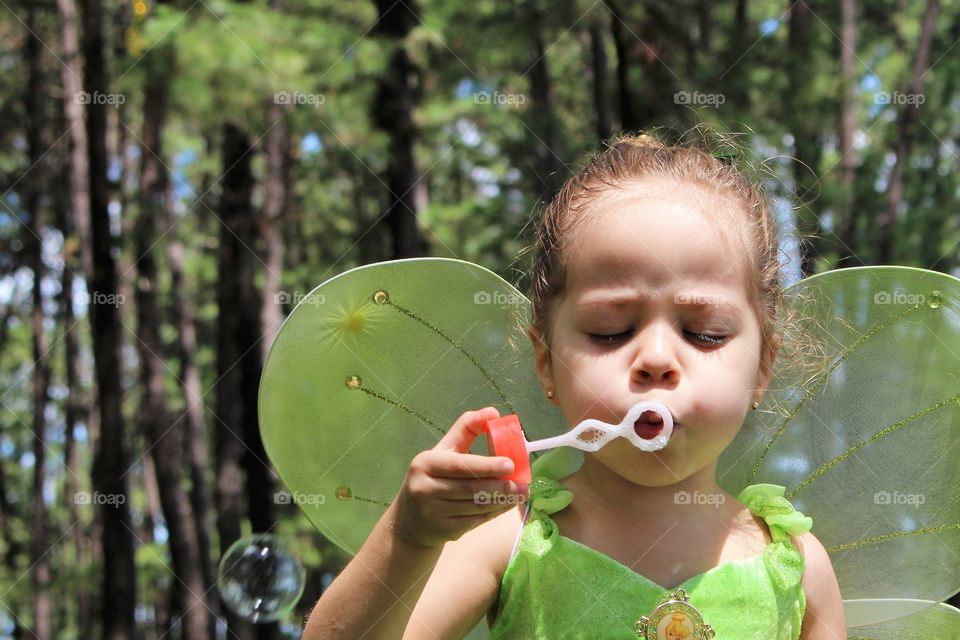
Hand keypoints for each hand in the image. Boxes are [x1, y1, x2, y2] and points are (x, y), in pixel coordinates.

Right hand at [393, 407, 528, 547]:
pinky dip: (494, 513)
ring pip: (476, 506)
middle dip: (501, 487)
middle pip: (471, 488)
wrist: (411, 519)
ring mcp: (432, 512)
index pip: (460, 465)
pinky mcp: (442, 531)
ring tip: (521, 494)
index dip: (487, 465)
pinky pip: (475, 521)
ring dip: (502, 501)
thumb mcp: (444, 450)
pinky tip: (507, 505)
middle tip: (523, 485)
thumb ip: (467, 429)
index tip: (511, 464)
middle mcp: (424, 488)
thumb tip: (493, 412)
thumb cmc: (433, 477)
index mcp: (425, 463)